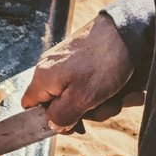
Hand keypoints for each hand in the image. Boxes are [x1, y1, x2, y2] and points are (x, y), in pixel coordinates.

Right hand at [21, 11, 141, 128]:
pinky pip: (90, 83)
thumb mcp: (83, 97)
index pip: (29, 106)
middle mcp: (51, 69)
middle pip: (60, 104)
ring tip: (119, 94)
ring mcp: (67, 64)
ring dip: (103, 102)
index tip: (70, 123)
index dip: (47, 119)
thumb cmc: (103, 61)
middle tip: (105, 106)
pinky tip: (123, 87)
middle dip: (86, 112)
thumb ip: (62, 116)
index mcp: (43, 77)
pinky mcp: (82, 59)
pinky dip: (107, 89)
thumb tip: (53, 126)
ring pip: (80, 96)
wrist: (126, 30)